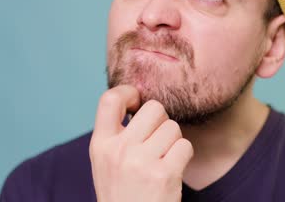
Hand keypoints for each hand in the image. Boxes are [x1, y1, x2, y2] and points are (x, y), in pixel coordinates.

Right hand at [89, 85, 193, 201]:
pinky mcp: (163, 174)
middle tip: (156, 141)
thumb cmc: (123, 195)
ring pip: (172, 127)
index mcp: (100, 145)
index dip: (129, 92)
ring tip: (162, 162)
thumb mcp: (107, 163)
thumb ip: (117, 135)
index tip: (136, 102)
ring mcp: (140, 162)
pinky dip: (183, 157)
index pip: (109, 99)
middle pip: (154, 108)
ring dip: (173, 142)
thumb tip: (139, 100)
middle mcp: (118, 150)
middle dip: (161, 121)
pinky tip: (172, 172)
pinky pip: (184, 146)